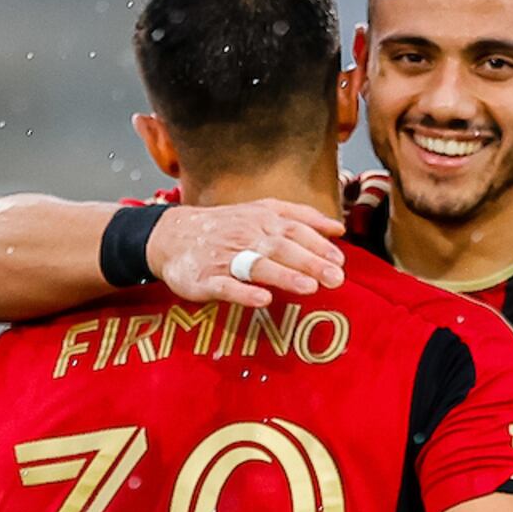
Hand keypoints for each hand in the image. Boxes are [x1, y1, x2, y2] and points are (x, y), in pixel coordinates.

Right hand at [149, 199, 348, 307]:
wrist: (172, 235)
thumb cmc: (225, 226)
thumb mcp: (261, 211)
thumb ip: (300, 217)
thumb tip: (338, 228)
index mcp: (262, 219)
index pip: (295, 229)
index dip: (318, 244)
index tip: (340, 260)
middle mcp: (246, 235)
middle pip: (281, 247)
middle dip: (310, 262)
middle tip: (336, 278)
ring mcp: (225, 258)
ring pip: (257, 265)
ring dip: (284, 275)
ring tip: (309, 287)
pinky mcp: (206, 279)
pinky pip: (226, 286)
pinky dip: (244, 293)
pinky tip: (263, 300)